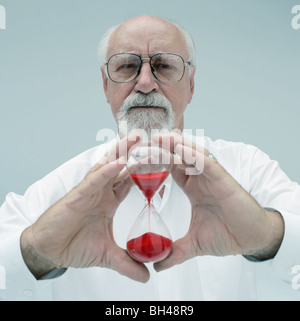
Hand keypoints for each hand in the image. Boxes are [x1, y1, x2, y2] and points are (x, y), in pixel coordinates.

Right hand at [21, 134, 149, 282]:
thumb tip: (146, 276)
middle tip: (155, 140)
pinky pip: (95, 180)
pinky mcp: (78, 195)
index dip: (148, 171)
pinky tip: (119, 162)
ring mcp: (91, 190)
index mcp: (110, 200)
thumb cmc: (74, 245)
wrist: (50, 249)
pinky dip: (107, 171)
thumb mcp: (108, 255)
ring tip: (137, 137)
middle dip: (138, 152)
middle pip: (124, 167)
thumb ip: (128, 263)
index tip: (164, 162)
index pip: (133, 181)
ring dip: (123, 151)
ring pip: (109, 165)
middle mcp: (102, 191)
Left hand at [152, 133, 283, 271]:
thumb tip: (157, 265)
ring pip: (191, 155)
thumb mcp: (194, 244)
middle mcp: (201, 178)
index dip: (156, 162)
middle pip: (179, 157)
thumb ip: (175, 252)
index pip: (171, 169)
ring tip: (159, 138)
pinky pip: (206, 162)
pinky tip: (180, 148)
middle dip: (163, 148)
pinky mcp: (223, 179)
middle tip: (145, 141)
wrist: (252, 238)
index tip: (138, 157)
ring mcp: (212, 177)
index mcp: (193, 188)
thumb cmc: (227, 235)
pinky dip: (193, 155)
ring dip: (175, 145)